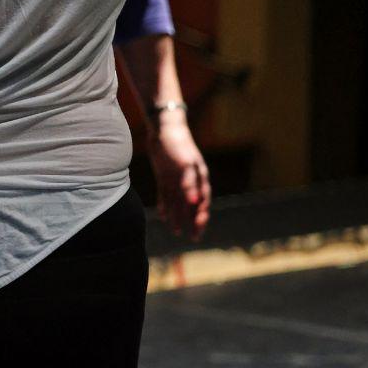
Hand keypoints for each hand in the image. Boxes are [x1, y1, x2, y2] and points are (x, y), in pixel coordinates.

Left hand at [147, 116, 211, 240]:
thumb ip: (190, 184)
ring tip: (176, 232)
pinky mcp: (164, 177)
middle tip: (193, 238)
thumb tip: (194, 203)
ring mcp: (176, 180)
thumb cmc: (178, 145)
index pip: (202, 203)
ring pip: (178, 203)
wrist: (164, 129)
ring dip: (178, 217)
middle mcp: (189, 182)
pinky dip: (165, 206)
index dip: (201, 217)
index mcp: (199, 179)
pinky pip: (165, 195)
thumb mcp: (186, 164)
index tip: (198, 230)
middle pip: (192, 206)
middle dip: (193, 222)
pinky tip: (164, 217)